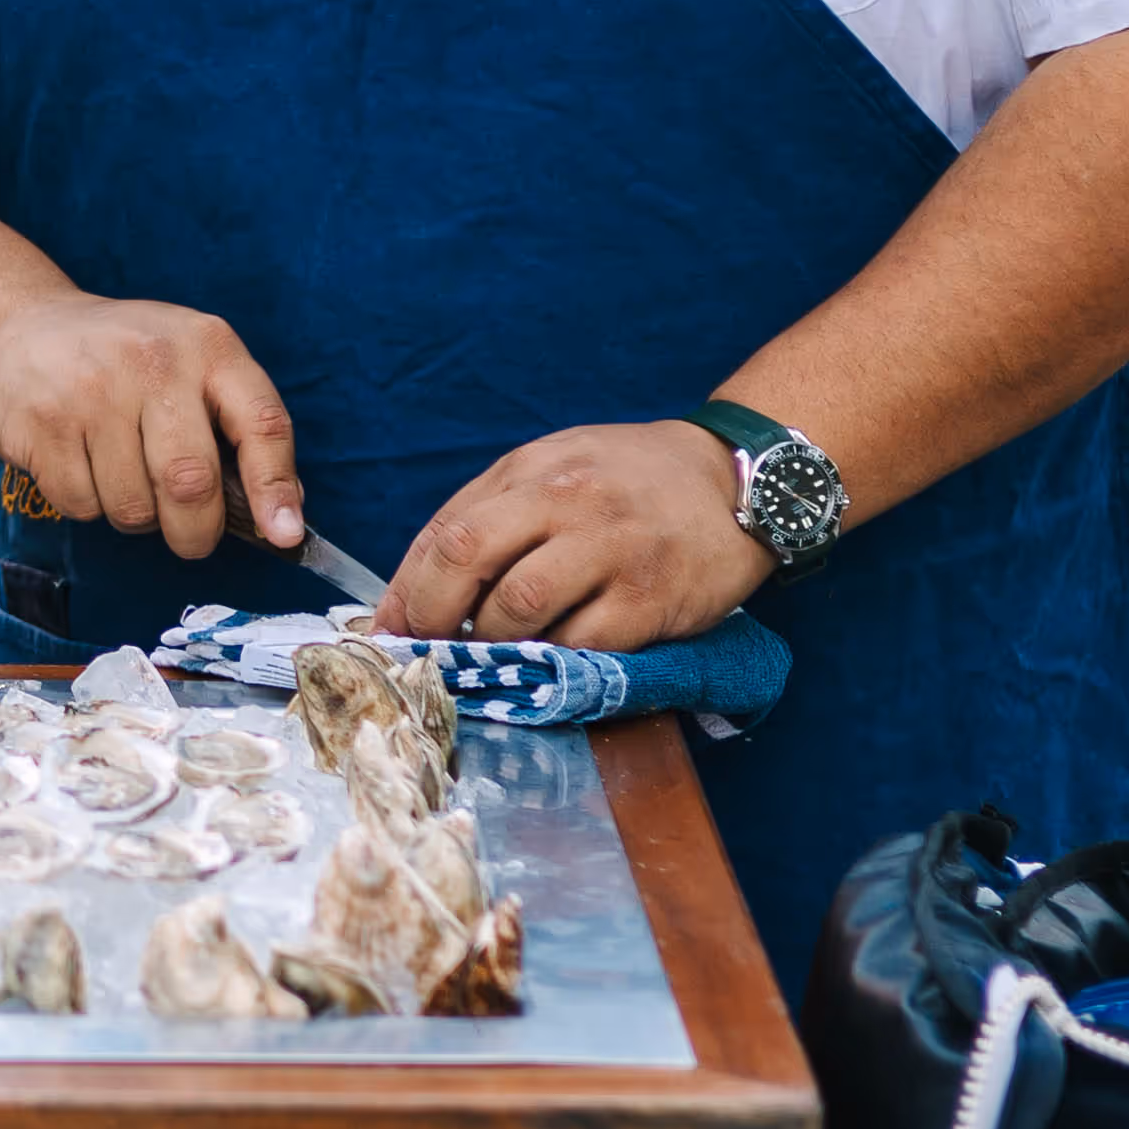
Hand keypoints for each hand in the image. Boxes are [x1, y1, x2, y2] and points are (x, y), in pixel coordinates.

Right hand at [0, 292, 302, 565]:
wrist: (24, 324)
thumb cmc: (128, 359)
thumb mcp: (193, 364)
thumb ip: (240, 427)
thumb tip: (282, 514)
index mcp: (207, 345)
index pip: (261, 423)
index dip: (276, 488)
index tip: (283, 536)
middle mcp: (153, 361)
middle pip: (191, 484)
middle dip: (196, 532)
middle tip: (190, 537)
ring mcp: (92, 390)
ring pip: (133, 507)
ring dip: (134, 515)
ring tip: (121, 476)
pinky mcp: (41, 421)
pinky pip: (81, 505)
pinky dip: (87, 505)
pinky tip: (80, 465)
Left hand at [378, 421, 765, 650]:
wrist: (739, 480)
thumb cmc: (632, 480)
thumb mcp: (555, 469)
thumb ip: (491, 515)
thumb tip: (419, 589)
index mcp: (532, 470)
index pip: (447, 530)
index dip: (407, 588)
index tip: (389, 628)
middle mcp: (567, 501)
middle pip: (468, 558)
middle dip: (434, 613)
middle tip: (432, 647)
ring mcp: (611, 548)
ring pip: (520, 607)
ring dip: (495, 643)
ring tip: (497, 653)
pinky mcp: (650, 598)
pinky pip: (583, 644)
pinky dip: (554, 660)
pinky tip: (552, 659)